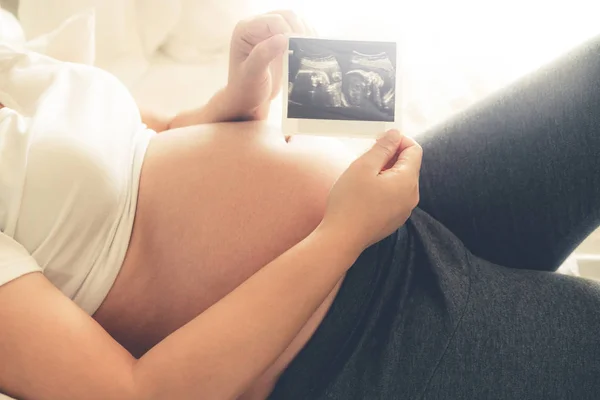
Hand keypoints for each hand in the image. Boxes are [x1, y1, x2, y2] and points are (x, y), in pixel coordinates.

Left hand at [226, 10, 314, 119]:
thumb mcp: (252, 75)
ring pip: (294, 21)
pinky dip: (306, 38)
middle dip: (299, 29)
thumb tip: (282, 38)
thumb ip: (263, 55)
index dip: (288, 31)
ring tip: (309, 49)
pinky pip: (297, 31)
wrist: (249, 101)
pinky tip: (309, 49)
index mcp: (245, 30)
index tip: (298, 47)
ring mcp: (269, 32)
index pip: (272, 21)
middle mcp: (256, 26)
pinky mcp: (280, 40)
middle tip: (306, 48)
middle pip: (285, 16)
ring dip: (305, 32)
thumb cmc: (246, 90)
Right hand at [321, 130, 422, 249]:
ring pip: (400, 181)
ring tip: (362, 176)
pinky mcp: (393, 220)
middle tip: (366, 157)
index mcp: (407, 181)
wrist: (341, 239)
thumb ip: (383, 147)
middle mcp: (411, 196)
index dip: (397, 140)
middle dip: (390, 156)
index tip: (378, 140)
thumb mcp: (364, 166)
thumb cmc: (350, 202)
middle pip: (408, 165)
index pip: (414, 149)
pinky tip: (363, 193)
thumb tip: (395, 134)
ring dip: (385, 172)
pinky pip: (394, 197)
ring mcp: (403, 211)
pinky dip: (383, 188)